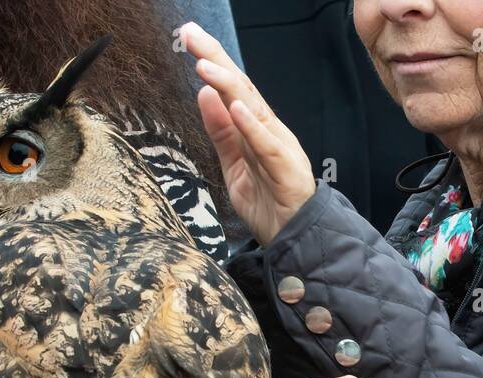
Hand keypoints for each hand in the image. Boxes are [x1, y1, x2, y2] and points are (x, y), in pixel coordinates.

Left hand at [180, 22, 316, 245]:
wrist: (295, 238)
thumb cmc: (268, 203)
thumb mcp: (234, 166)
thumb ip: (220, 133)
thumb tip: (203, 94)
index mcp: (256, 128)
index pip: (232, 87)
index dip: (211, 60)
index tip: (187, 36)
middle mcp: (269, 130)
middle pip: (241, 88)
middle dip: (215, 58)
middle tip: (190, 34)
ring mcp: (279, 147)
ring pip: (252, 109)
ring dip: (228, 85)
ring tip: (204, 65)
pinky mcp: (285, 170)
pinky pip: (266, 145)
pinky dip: (251, 125)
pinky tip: (235, 106)